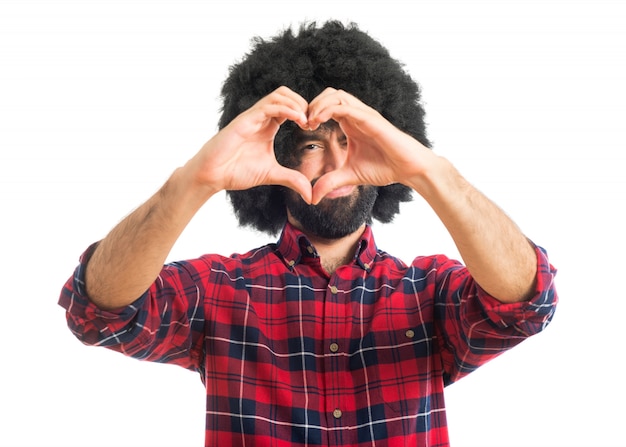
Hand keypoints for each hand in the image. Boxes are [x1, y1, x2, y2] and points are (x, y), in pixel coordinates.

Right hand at [188, 86, 313, 202]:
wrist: (212, 175)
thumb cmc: (236, 171)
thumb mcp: (272, 175)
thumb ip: (292, 180)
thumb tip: (310, 194)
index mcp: (268, 126)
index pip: (291, 106)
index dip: (306, 112)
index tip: (314, 128)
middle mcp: (261, 117)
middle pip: (286, 94)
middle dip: (304, 103)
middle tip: (313, 122)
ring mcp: (253, 116)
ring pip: (279, 95)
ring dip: (297, 104)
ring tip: (307, 121)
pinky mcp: (245, 120)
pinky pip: (269, 106)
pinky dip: (287, 109)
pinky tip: (299, 121)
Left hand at [305, 88, 433, 203]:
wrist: (408, 169)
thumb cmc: (385, 168)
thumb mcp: (349, 176)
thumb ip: (330, 182)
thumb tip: (312, 197)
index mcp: (351, 123)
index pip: (327, 106)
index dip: (312, 113)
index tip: (303, 128)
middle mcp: (357, 115)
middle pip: (329, 94)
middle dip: (312, 104)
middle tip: (303, 122)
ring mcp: (364, 115)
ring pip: (336, 95)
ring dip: (318, 105)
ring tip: (309, 122)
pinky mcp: (371, 119)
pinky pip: (346, 107)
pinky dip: (328, 110)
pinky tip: (317, 122)